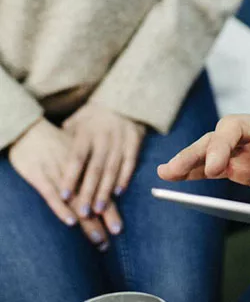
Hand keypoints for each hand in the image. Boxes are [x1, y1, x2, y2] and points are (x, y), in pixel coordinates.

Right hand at [8, 118, 115, 249]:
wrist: (31, 129)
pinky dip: (61, 209)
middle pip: (92, 195)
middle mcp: (76, 168)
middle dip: (103, 219)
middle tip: (109, 241)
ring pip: (76, 198)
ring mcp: (58, 171)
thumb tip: (111, 179)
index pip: (102, 186)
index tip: (118, 230)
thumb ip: (92, 161)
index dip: (110, 208)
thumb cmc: (57, 141)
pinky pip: (51, 194)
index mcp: (88, 159)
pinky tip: (70, 222)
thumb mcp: (78, 146)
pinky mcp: (39, 175)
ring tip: (97, 238)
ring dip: (87, 221)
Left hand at [61, 103, 145, 218]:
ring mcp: (120, 138)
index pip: (77, 157)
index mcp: (86, 132)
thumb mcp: (76, 122)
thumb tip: (51, 160)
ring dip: (106, 190)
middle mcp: (104, 136)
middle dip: (89, 191)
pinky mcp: (135, 140)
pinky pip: (130, 162)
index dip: (71, 177)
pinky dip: (125, 177)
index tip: (64, 196)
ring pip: (113, 168)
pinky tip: (119, 192)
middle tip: (83, 213)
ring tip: (100, 210)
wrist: (122, 98)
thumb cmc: (93, 116)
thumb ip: (66, 141)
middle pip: (96, 167)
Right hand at [158, 104, 249, 215]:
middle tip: (215, 169)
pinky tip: (172, 176)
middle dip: (222, 145)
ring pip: (214, 140)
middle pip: (235, 125)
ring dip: (194, 155)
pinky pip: (210, 160)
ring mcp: (248, 140)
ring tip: (170, 172)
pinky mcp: (237, 158)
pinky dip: (191, 167)